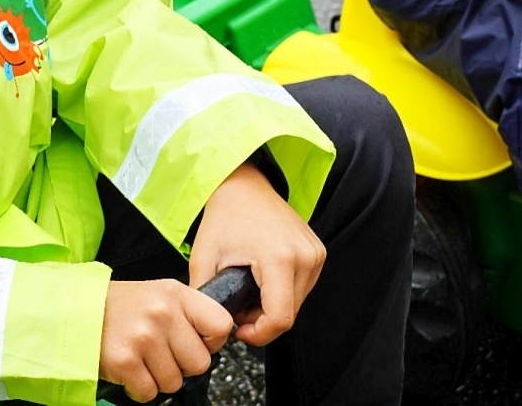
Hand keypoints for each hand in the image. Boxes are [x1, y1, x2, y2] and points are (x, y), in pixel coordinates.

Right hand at [98, 279, 232, 401]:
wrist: (76, 311)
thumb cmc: (120, 306)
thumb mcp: (159, 294)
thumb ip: (187, 312)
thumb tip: (212, 341)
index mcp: (176, 294)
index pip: (221, 325)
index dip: (211, 342)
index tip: (195, 342)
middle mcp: (163, 313)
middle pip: (199, 363)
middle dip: (181, 366)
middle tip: (160, 353)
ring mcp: (144, 337)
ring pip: (174, 383)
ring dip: (158, 378)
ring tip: (141, 358)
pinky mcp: (125, 361)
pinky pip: (149, 393)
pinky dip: (139, 388)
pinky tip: (129, 368)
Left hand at [188, 162, 324, 346]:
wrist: (244, 186)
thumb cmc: (226, 214)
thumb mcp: (204, 257)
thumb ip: (204, 296)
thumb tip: (208, 324)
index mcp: (279, 257)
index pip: (280, 319)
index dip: (259, 335)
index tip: (241, 330)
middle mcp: (304, 256)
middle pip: (290, 315)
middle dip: (263, 322)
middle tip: (240, 309)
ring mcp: (315, 254)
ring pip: (298, 304)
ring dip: (274, 309)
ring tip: (250, 294)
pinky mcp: (317, 253)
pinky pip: (303, 288)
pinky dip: (284, 294)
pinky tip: (264, 284)